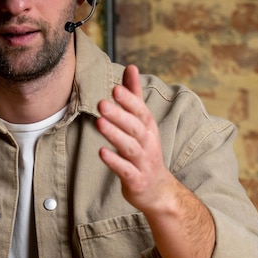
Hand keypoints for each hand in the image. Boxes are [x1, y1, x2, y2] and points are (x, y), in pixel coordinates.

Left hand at [96, 65, 176, 212]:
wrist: (158, 190)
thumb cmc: (146, 150)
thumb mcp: (143, 123)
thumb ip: (135, 96)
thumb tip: (131, 67)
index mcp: (148, 128)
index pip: (141, 111)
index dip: (130, 100)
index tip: (116, 88)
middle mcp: (148, 143)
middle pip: (135, 127)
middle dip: (119, 114)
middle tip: (101, 103)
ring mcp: (143, 162)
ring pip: (130, 147)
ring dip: (115, 135)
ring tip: (99, 123)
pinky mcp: (136, 180)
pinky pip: (126, 170)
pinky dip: (115, 162)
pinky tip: (102, 152)